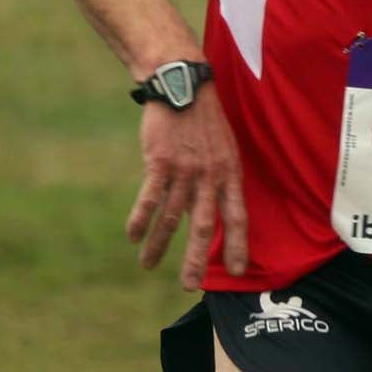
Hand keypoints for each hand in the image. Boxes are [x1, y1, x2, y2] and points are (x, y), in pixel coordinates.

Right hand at [128, 91, 248, 289]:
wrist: (183, 85)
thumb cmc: (204, 119)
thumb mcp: (225, 147)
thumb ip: (220, 178)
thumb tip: (213, 208)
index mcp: (230, 172)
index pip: (237, 216)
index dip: (237, 244)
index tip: (238, 271)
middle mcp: (210, 175)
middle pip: (204, 226)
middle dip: (196, 259)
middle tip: (189, 286)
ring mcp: (186, 169)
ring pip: (172, 217)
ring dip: (159, 245)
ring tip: (148, 265)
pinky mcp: (160, 162)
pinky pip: (150, 197)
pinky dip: (141, 219)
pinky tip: (133, 236)